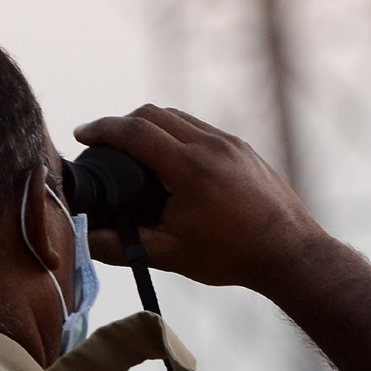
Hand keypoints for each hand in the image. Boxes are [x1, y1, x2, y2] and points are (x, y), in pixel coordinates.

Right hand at [73, 105, 321, 290]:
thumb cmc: (231, 256)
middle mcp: (211, 144)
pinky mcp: (243, 149)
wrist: (289, 252)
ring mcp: (230, 143)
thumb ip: (122, 246)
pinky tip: (170, 158)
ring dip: (151, 125)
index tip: (82, 134)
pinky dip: (177, 133)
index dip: (102, 129)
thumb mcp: (170, 255)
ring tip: (133, 148)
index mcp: (189, 167)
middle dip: (122, 124)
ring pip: (179, 118)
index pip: (135, 132)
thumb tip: (85, 239)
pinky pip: (201, 128)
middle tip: (103, 143)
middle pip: (154, 115)